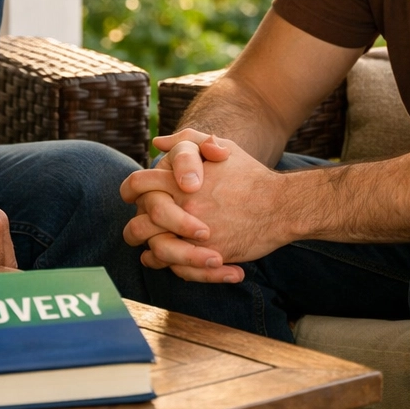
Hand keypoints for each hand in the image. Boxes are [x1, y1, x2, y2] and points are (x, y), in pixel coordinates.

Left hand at [122, 131, 286, 282]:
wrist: (280, 204)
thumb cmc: (249, 174)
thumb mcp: (221, 147)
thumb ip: (187, 140)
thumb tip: (158, 143)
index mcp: (181, 181)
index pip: (140, 184)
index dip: (128, 190)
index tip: (128, 196)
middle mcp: (184, 207)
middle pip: (141, 222)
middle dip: (133, 229)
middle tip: (134, 230)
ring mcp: (197, 234)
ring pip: (157, 249)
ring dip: (150, 252)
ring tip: (148, 252)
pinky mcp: (211, 255)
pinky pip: (181, 267)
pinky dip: (172, 267)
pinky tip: (170, 264)